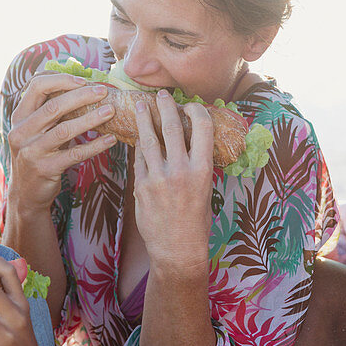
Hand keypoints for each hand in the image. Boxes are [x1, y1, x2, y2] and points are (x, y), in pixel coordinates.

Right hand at [7, 72, 117, 213]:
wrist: (26, 193)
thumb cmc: (38, 153)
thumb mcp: (36, 130)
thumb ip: (51, 111)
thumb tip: (83, 86)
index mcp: (19, 116)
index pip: (36, 86)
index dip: (61, 79)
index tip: (84, 80)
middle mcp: (21, 132)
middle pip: (53, 106)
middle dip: (81, 96)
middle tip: (104, 91)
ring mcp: (31, 151)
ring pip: (64, 129)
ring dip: (91, 118)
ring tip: (111, 111)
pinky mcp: (45, 169)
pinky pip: (74, 154)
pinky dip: (95, 145)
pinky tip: (110, 139)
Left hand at [132, 91, 212, 270]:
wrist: (178, 250)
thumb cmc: (197, 222)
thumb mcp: (206, 189)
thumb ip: (197, 165)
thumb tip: (191, 141)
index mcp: (203, 169)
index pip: (202, 126)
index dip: (195, 110)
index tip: (189, 105)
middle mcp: (181, 170)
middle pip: (172, 126)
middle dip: (166, 105)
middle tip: (162, 94)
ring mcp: (158, 178)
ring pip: (149, 138)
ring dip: (145, 118)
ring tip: (142, 105)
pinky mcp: (141, 186)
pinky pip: (139, 159)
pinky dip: (139, 146)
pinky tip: (138, 137)